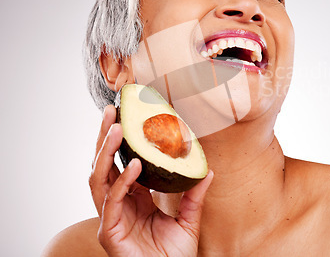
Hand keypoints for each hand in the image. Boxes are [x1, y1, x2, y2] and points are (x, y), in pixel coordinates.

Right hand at [89, 105, 213, 256]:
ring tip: (117, 128)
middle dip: (105, 137)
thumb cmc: (175, 255)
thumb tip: (208, 171)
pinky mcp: (109, 231)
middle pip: (104, 164)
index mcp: (134, 197)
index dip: (123, 140)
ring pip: (99, 178)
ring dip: (106, 152)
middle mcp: (119, 203)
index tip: (129, 115)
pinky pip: (112, 201)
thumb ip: (195, 196)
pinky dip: (122, 181)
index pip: (122, 163)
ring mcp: (111, 217)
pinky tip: (135, 165)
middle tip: (112, 110)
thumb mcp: (189, 220)